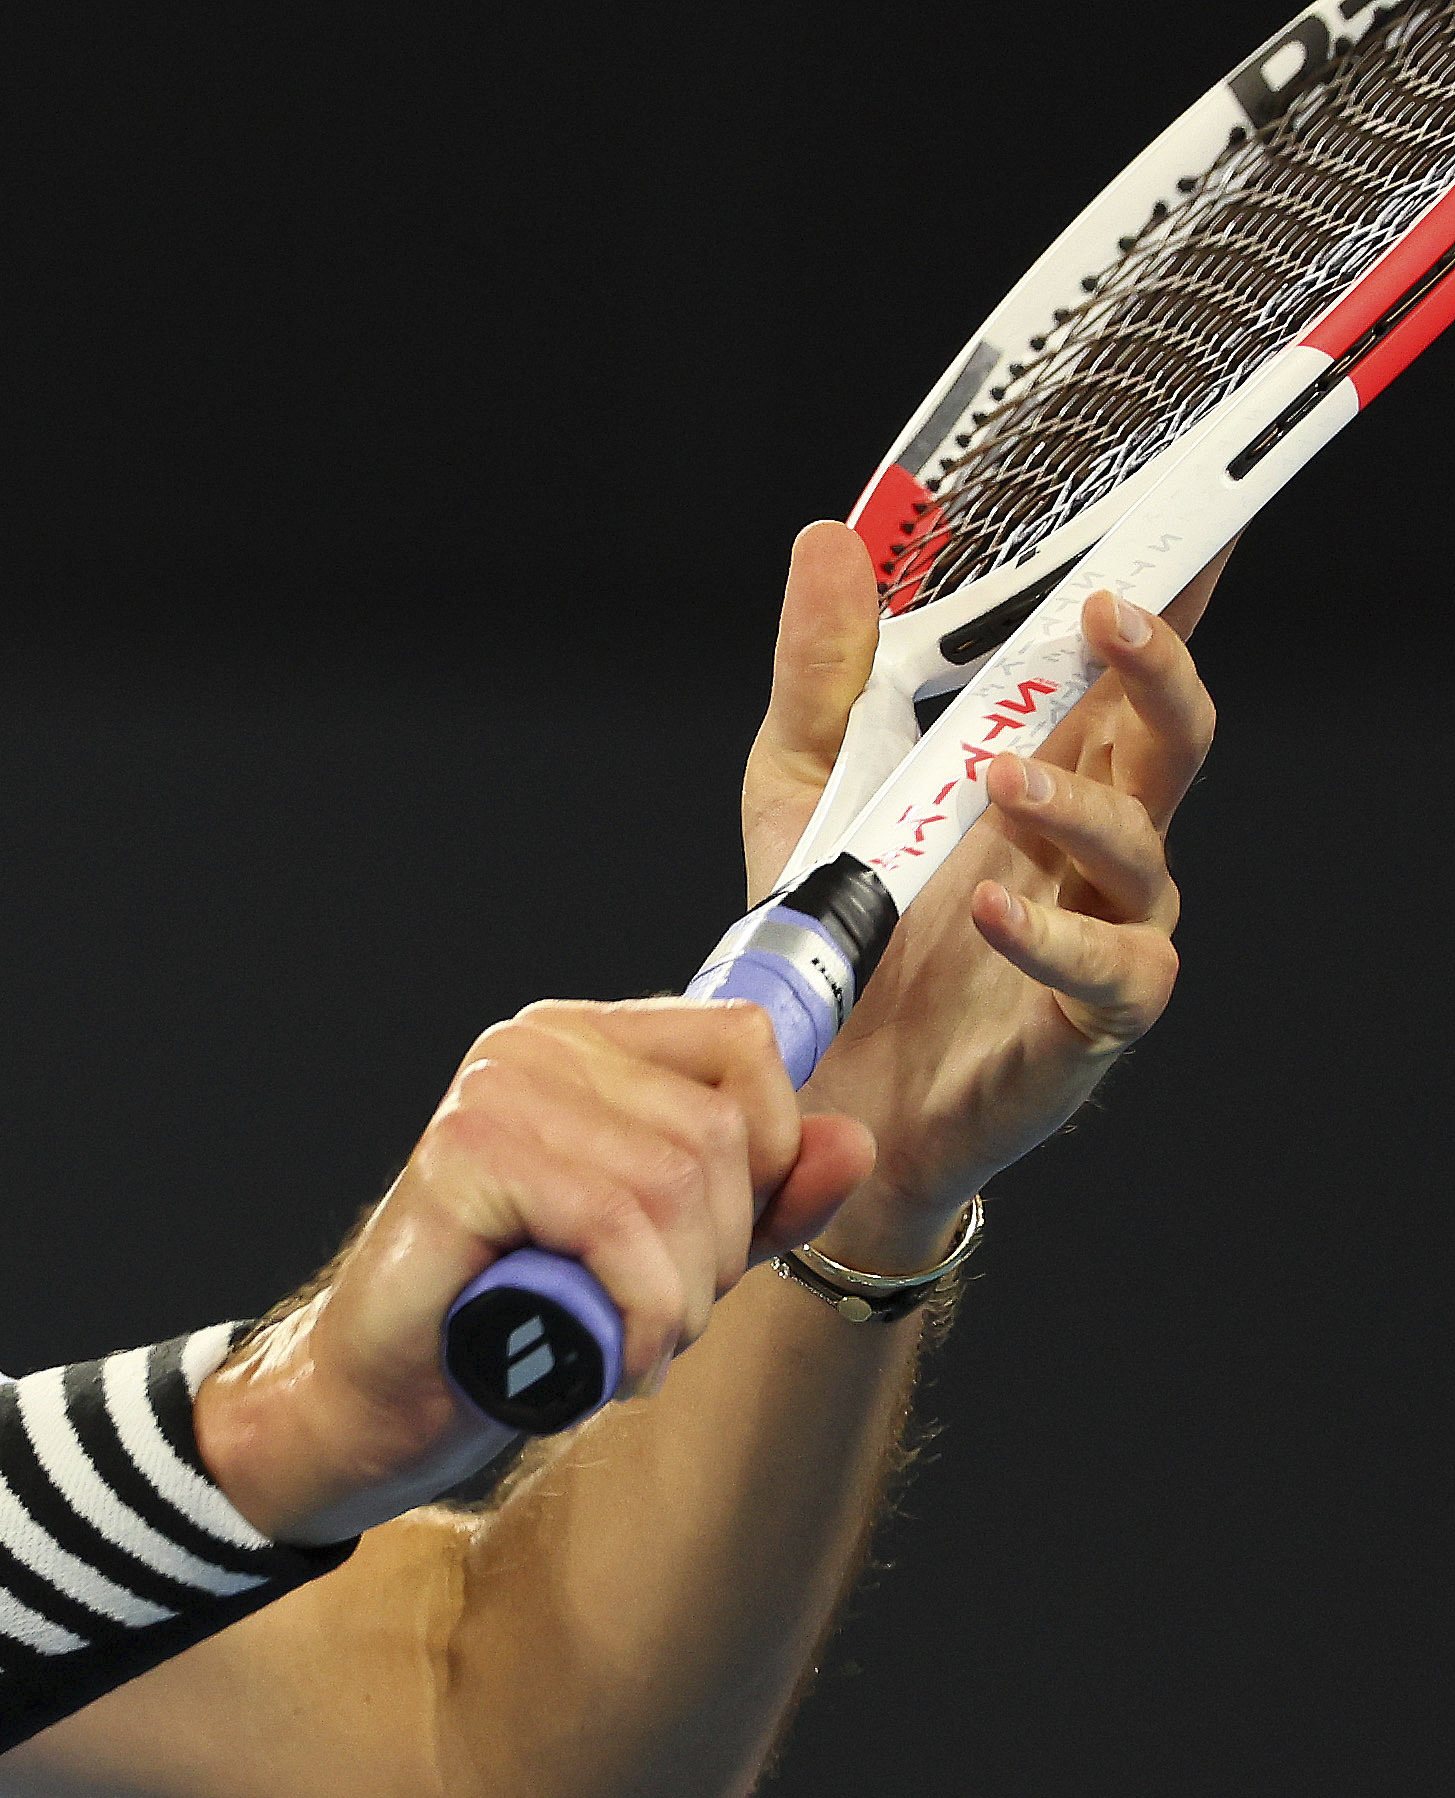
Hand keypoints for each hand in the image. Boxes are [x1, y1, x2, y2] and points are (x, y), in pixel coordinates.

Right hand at [198, 999, 876, 1542]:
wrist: (383, 1397)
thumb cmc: (515, 1320)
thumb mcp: (670, 1256)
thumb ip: (761, 1201)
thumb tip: (853, 1143)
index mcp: (584, 1042)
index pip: (746, 1044)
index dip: (768, 1157)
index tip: (715, 1245)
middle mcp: (535, 1045)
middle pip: (720, 1130)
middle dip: (719, 1255)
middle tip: (660, 1321)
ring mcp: (493, 1091)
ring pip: (677, 1182)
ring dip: (678, 1297)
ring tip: (630, 1343)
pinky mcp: (463, 1154)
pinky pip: (614, 1224)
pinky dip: (637, 1313)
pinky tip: (610, 1361)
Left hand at [748, 521, 1221, 1266]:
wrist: (820, 1095)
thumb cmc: (840, 940)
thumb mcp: (803, 790)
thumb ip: (824, 674)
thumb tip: (831, 539)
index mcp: (1048, 772)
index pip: (1122, 671)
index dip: (1166, 595)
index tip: (1180, 516)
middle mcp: (1094, 845)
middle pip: (1170, 737)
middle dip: (1156, 667)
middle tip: (1105, 616)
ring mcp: (1104, 930)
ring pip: (1144, 846)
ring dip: (1079, 802)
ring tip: (1003, 779)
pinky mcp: (1089, 1020)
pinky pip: (1107, 969)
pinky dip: (1050, 936)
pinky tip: (992, 908)